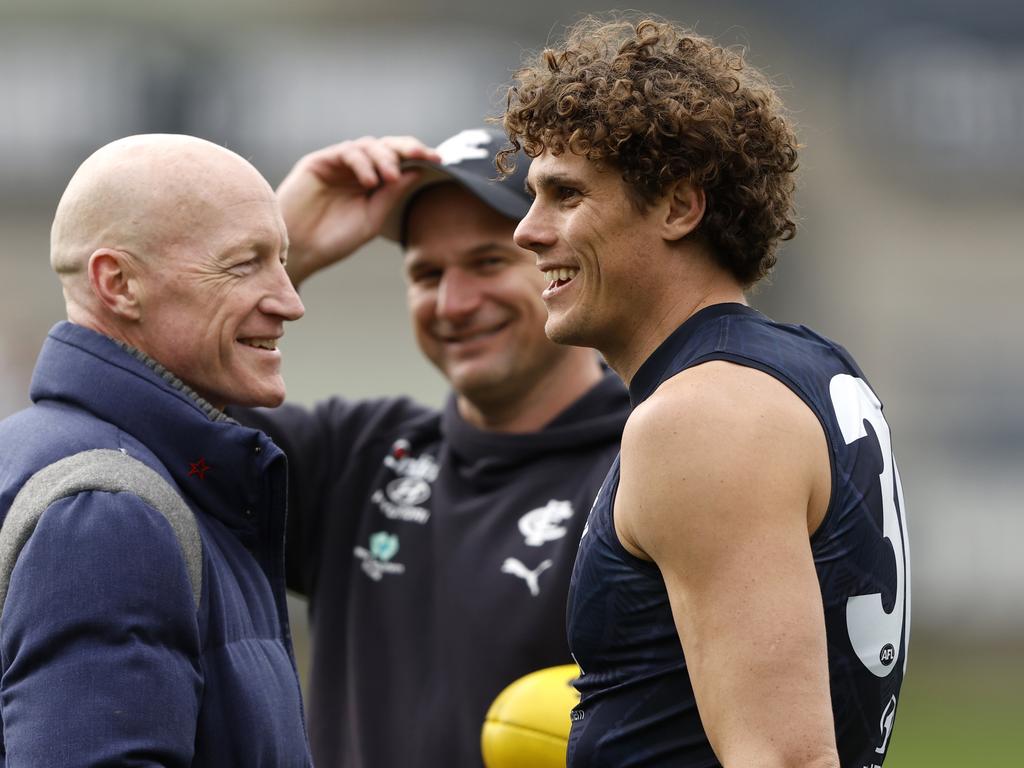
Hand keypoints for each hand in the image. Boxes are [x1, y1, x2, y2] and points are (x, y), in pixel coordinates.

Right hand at [276, 136, 439, 286]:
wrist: (300, 251)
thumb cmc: (334, 239)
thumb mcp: (372, 218)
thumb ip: (392, 194)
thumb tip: (419, 170)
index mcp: (372, 183)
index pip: (399, 161)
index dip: (419, 156)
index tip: (440, 160)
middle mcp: (357, 169)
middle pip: (386, 146)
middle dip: (407, 148)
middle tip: (424, 156)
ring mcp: (338, 164)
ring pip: (368, 146)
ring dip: (384, 158)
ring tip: (390, 178)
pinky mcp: (319, 162)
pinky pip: (347, 152)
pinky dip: (362, 163)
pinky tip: (370, 181)